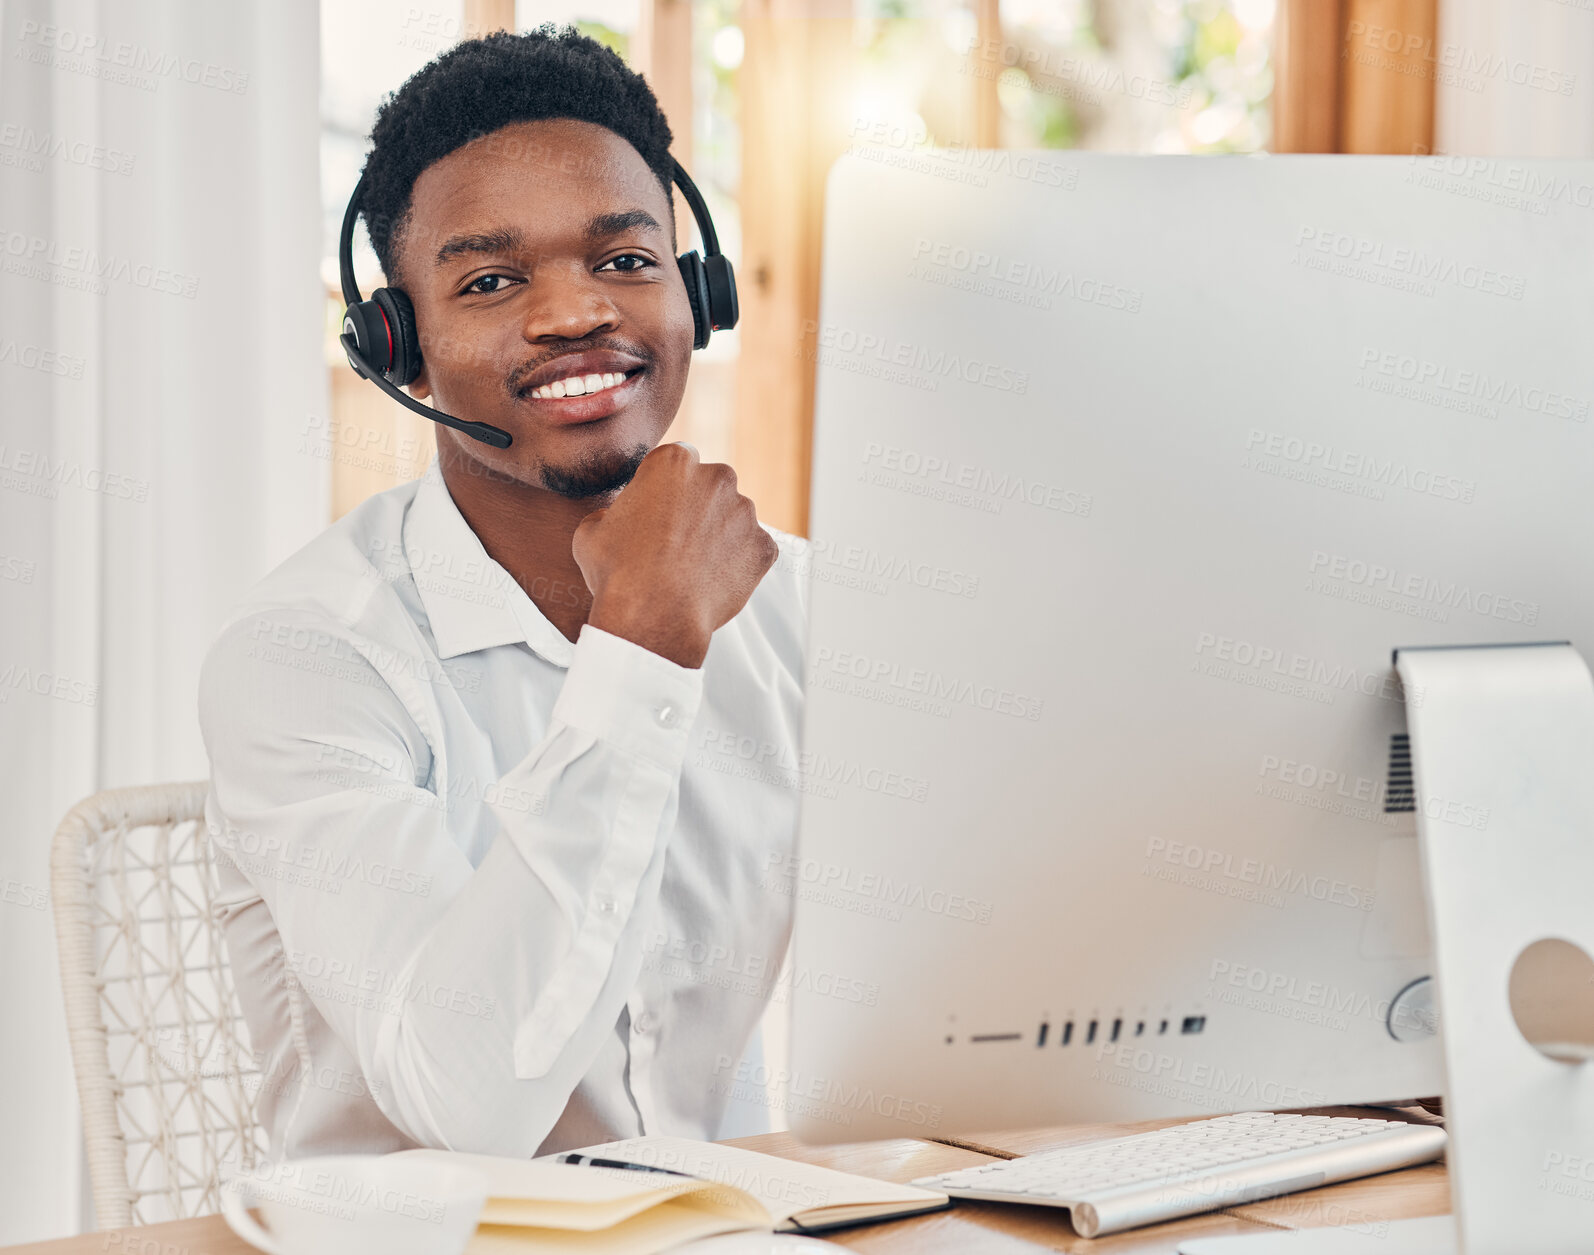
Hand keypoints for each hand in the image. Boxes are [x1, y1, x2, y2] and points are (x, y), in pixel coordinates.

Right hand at [572, 442, 778, 667]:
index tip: (658, 511)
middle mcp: (716, 477)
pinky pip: (752, 550)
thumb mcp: (592, 530)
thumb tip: (614, 518)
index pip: (676, 463)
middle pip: (710, 485)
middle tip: (676, 540)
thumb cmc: (618, 572)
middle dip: (697, 507)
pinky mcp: (764, 547)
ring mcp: (745, 512)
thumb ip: (611, 512)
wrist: (654, 617)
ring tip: (693, 566)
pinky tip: (712, 581)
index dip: (665, 488)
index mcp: (674, 462)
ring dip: (719, 534)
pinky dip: (738, 562)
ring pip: (733, 517)